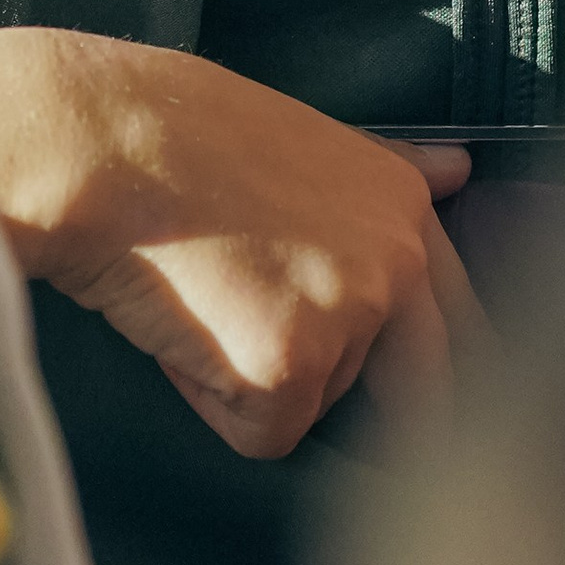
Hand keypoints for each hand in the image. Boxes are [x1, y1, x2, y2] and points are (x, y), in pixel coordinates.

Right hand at [0, 29, 478, 460]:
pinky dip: (211, 398)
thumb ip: (391, 173)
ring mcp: (347, 317)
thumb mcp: (310, 138)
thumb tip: (465, 170)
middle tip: (322, 397)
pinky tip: (182, 328)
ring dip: (257, 377)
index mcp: (404, 204)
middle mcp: (395, 261)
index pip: (461, 313)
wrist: (99, 145)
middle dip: (398, 421)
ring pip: (316, 404)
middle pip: (425, 387)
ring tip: (201, 295)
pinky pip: (258, 430)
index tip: (438, 402)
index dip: (439, 366)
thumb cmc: (178, 134)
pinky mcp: (287, 371)